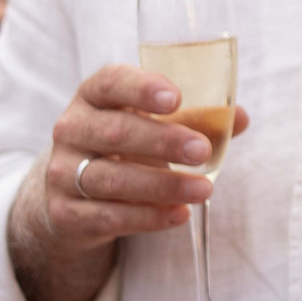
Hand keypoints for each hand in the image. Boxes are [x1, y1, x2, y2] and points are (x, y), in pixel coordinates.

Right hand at [22, 65, 238, 255]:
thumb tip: (238, 117)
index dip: (142, 88)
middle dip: (163, 141)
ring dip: (162, 186)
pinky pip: (109, 216)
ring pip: (112, 179)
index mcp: (93, 96)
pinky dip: (147, 218)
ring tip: (203, 189)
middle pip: (115, 132)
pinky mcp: (66, 213)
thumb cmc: (125, 146)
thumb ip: (195, 119)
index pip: (111, 82)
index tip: (175, 98)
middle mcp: (71, 130)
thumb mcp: (153, 125)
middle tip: (202, 150)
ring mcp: (63, 173)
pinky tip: (179, 214)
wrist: (72, 192)